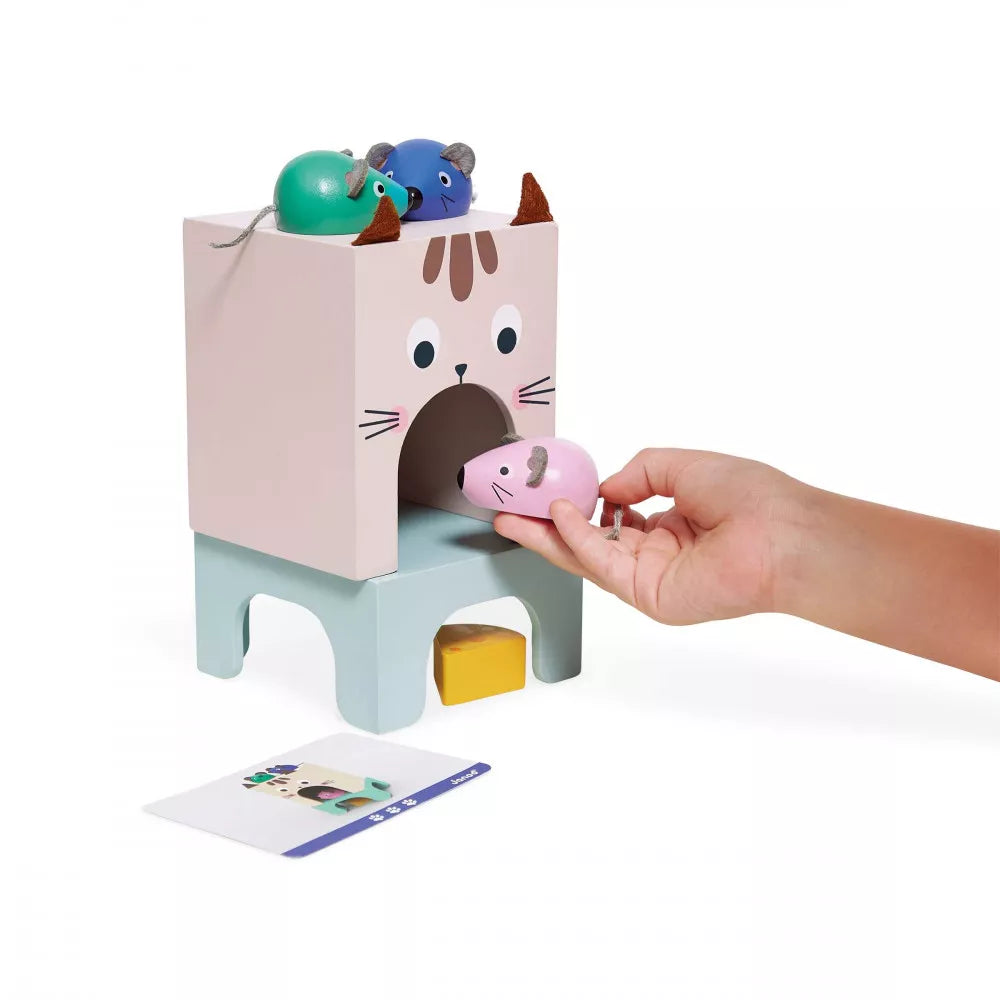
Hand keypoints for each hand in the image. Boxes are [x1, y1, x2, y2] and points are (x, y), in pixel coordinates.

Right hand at [494, 448, 808, 624]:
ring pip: (586, 559)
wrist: (782, 533)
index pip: (609, 520)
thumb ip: (635, 472)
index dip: (577, 504)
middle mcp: (656, 554)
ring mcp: (650, 578)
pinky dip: (577, 541)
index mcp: (669, 525)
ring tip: (513, 517)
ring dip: (548, 537)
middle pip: (588, 543)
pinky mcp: (649, 596)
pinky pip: (603, 566)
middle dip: (546, 528)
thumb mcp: (680, 464)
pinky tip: (558, 517)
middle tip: (510, 512)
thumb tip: (604, 490)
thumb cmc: (750, 496)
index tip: (547, 489)